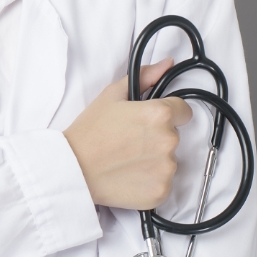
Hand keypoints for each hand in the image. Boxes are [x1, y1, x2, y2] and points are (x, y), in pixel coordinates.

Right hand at [63, 59, 192, 209]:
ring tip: (127, 159)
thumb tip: (168, 64)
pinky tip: (130, 175)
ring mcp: (166, 168)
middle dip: (157, 136)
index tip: (148, 122)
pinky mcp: (161, 191)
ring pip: (170, 160)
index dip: (167, 114)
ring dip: (155, 159)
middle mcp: (168, 141)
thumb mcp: (112, 95)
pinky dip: (151, 180)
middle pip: (174, 136)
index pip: (184, 111)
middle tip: (130, 140)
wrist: (73, 168)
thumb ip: (145, 77)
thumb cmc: (90, 130)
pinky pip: (164, 182)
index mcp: (160, 114)